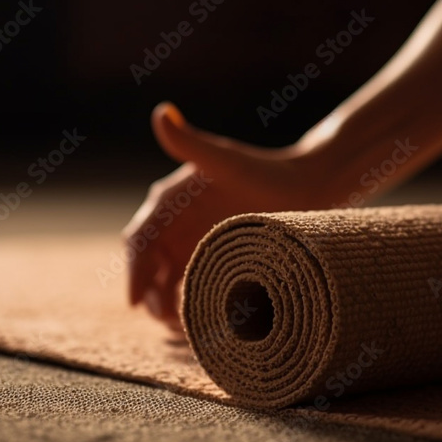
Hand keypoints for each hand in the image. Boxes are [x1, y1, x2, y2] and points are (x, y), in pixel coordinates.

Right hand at [124, 102, 323, 328]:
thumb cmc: (265, 170)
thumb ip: (192, 142)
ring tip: (182, 328)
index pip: (141, 238)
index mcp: (171, 199)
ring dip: (166, 304)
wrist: (306, 185)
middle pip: (149, 265)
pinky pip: (188, 285)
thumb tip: (161, 113)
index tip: (135, 301)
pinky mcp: (211, 256)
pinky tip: (195, 322)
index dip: (135, 270)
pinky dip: (186, 303)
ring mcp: (193, 240)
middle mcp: (176, 221)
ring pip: (166, 280)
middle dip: (150, 294)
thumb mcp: (226, 160)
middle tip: (166, 321)